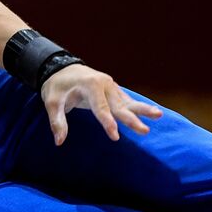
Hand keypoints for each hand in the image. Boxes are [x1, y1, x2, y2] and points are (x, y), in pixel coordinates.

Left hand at [40, 64, 163, 145]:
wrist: (61, 69)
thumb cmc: (57, 87)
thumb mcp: (52, 102)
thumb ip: (57, 121)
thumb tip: (59, 142)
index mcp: (90, 85)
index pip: (100, 108)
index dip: (107, 123)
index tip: (115, 137)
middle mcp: (104, 84)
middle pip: (119, 105)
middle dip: (132, 119)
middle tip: (145, 130)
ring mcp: (111, 87)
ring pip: (128, 102)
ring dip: (143, 110)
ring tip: (159, 115)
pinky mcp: (113, 91)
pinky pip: (127, 101)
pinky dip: (138, 107)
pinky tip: (152, 113)